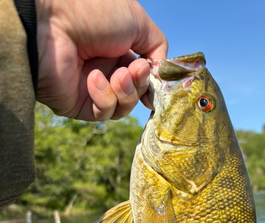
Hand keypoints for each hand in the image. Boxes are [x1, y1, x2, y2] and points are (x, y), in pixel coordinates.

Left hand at [36, 0, 166, 120]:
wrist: (50, 23)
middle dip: (140, 84)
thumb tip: (160, 73)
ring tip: (118, 76)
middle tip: (136, 71)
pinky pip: (103, 112)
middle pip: (136, 92)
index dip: (152, 78)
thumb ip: (156, 47)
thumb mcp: (137, 21)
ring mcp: (92, 89)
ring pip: (123, 106)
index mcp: (118, 48)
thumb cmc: (92, 12)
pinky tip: (94, 79)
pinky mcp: (79, 105)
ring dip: (126, 93)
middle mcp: (105, 69)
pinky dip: (104, 97)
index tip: (158, 76)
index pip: (143, 74)